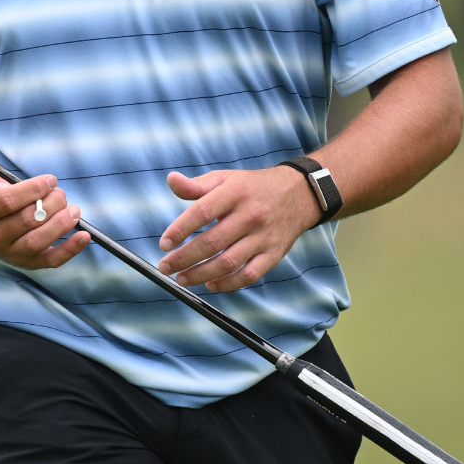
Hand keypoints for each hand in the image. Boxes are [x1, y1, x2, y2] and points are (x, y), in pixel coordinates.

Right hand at [0, 166, 90, 269]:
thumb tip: (2, 184)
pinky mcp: (27, 263)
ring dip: (60, 225)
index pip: (7, 200)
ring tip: (74, 210)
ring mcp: (10, 253)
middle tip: (60, 194)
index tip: (50, 180)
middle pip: (26, 220)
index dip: (32, 189)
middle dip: (50, 204)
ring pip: (37, 242)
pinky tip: (84, 235)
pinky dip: (70, 249)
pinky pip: (50, 260)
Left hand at [156, 167, 317, 292]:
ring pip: (228, 262)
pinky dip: (229, 284)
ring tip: (181, 279)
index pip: (202, 212)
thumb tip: (171, 180)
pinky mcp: (274, 254)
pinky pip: (250, 275)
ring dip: (200, 274)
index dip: (180, 230)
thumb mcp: (225, 179)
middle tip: (165, 266)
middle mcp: (250, 216)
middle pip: (212, 242)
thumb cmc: (252, 188)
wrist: (299, 194)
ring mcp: (263, 237)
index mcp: (235, 193)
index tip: (164, 244)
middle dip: (184, 258)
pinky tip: (210, 284)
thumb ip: (196, 185)